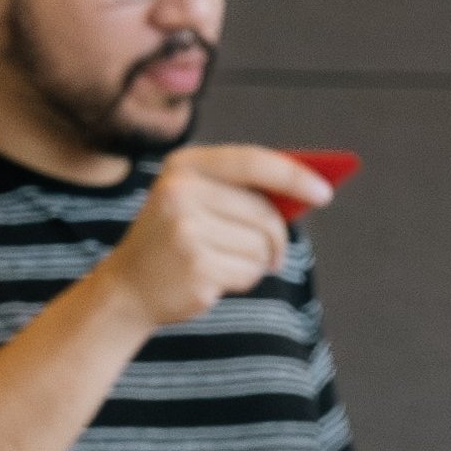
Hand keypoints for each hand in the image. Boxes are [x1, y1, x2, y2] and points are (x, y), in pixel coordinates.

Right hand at [81, 145, 319, 327]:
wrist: (125, 288)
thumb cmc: (173, 240)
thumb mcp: (194, 200)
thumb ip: (240, 190)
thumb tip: (307, 192)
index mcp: (182, 167)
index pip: (253, 162)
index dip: (294, 177)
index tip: (324, 194)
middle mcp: (180, 194)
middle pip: (264, 211)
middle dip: (278, 236)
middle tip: (277, 252)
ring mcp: (186, 232)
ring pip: (260, 245)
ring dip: (258, 261)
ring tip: (229, 264)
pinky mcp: (195, 268)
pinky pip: (249, 272)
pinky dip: (244, 279)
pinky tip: (216, 279)